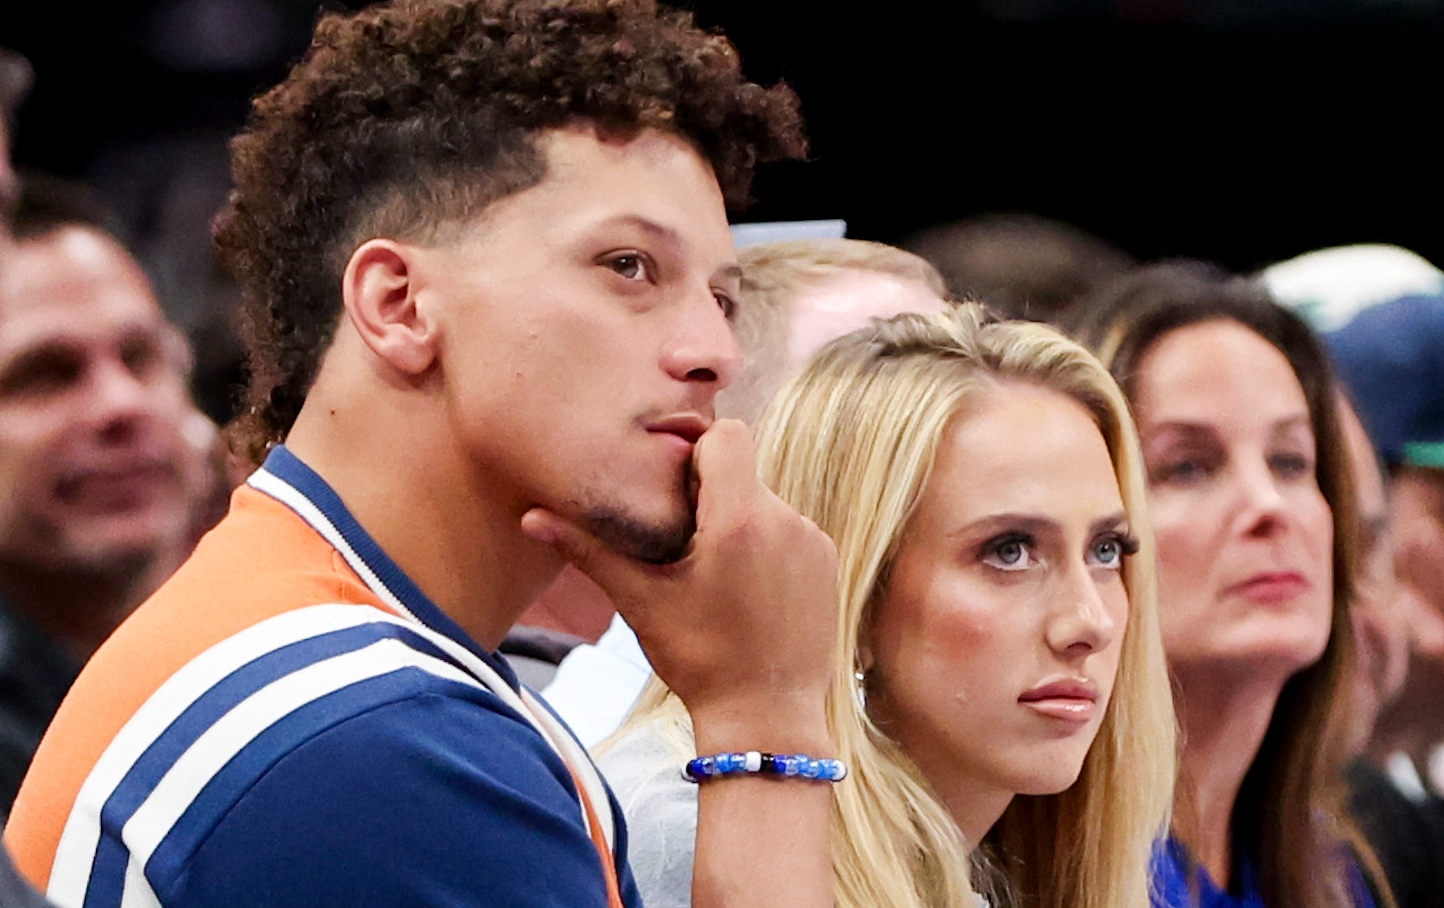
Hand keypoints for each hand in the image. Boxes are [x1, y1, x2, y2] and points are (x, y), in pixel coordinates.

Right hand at [521, 419, 836, 741]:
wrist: (768, 718)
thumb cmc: (698, 660)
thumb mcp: (640, 602)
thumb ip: (589, 551)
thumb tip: (531, 518)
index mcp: (739, 519)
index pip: (727, 433)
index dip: (697, 454)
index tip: (677, 495)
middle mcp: (785, 519)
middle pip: (743, 471)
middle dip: (713, 495)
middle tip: (687, 547)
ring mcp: (813, 541)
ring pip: (766, 502)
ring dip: (740, 523)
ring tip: (718, 576)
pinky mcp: (828, 562)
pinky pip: (792, 530)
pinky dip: (769, 547)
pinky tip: (749, 591)